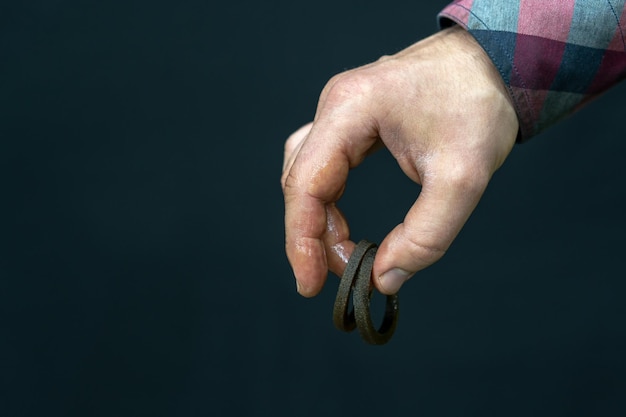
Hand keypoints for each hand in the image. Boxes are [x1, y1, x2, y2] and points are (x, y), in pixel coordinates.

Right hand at [281, 26, 518, 296]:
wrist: (495, 63)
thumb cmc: (479, 105)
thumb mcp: (462, 178)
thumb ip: (426, 236)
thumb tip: (385, 279)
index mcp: (349, 109)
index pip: (304, 183)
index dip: (301, 240)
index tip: (310, 285)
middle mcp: (335, 106)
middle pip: (299, 181)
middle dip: (312, 235)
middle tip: (337, 274)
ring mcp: (341, 111)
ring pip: (307, 174)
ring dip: (318, 220)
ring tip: (344, 254)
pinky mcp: (353, 120)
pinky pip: (325, 166)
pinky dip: (330, 201)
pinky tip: (343, 224)